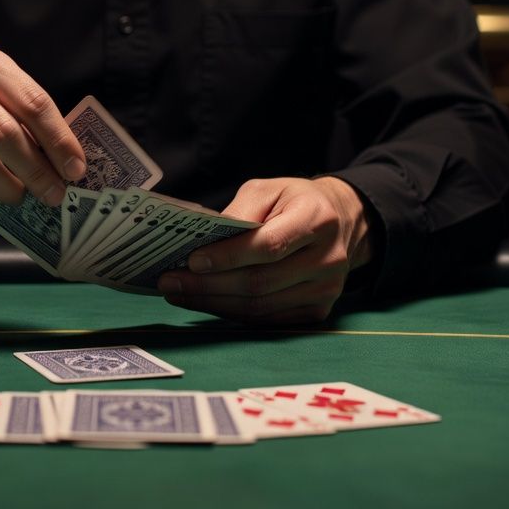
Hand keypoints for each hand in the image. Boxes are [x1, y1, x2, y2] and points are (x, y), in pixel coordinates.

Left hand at [157, 176, 373, 323]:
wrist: (338, 222)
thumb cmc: (293, 202)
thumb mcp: (267, 190)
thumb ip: (239, 212)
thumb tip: (205, 243)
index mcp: (317, 220)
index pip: (268, 245)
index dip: (228, 256)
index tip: (192, 261)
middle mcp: (328, 259)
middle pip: (260, 282)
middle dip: (208, 285)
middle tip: (170, 281)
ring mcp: (326, 290)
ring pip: (260, 306)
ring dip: (213, 303)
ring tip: (179, 293)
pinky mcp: (318, 311)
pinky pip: (266, 319)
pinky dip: (231, 312)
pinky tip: (205, 301)